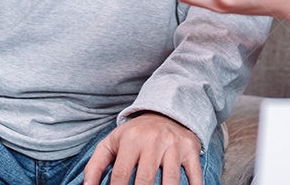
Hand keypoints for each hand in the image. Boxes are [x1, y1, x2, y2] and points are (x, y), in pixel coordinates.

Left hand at [84, 112, 201, 184]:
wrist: (166, 112)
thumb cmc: (135, 135)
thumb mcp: (112, 143)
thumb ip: (95, 165)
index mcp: (131, 140)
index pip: (120, 174)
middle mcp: (153, 141)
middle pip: (146, 180)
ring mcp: (173, 146)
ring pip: (171, 180)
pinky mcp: (190, 150)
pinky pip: (195, 174)